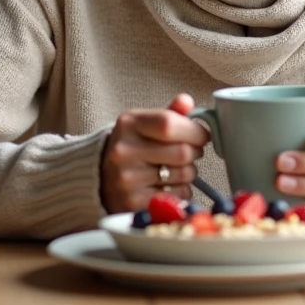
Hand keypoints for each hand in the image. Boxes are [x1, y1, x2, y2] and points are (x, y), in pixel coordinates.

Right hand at [100, 93, 209, 213]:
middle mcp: (123, 150)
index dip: (195, 131)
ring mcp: (127, 179)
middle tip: (192, 152)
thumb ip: (168, 113)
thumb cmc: (132, 146)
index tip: (202, 135)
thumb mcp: (144, 123)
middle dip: (196, 152)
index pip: (169, 124)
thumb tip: (186, 101)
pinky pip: (178, 195)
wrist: (101, 176)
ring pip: (183, 175)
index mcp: (128, 124)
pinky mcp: (133, 202)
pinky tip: (169, 184)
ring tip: (176, 168)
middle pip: (182, 152)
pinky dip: (182, 191)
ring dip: (189, 172)